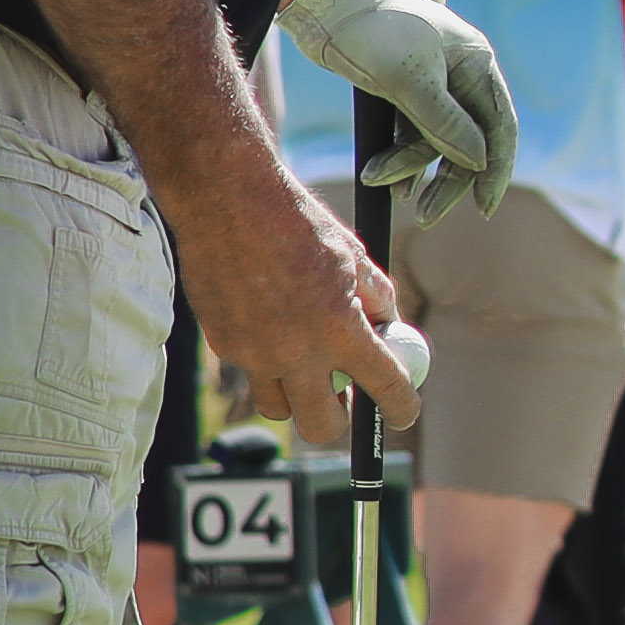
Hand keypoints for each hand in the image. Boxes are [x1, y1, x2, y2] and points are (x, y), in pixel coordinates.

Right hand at [183, 167, 422, 431]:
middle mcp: (295, 352)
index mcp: (339, 329)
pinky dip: (266, 361)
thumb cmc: (297, 222)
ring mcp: (253, 354)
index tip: (401, 414)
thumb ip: (377, 302)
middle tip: (346, 396)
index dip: (401, 408)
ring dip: (297, 397)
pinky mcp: (222, 345)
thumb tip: (391, 334)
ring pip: (279, 409)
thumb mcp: (353, 257)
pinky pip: (251, 372)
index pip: (386, 387)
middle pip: (323, 426)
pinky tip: (268, 322)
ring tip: (304, 364)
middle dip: (341, 418)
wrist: (225, 199)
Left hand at [283, 0, 518, 221]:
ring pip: (434, 140)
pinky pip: (410, 133)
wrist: (324, 1)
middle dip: (446, 178)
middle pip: (466, 141)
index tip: (483, 207)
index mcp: (476, 64)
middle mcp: (461, 75)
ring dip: (409, 166)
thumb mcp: (410, 81)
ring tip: (380, 183)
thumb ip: (446, 124)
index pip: (499, 127)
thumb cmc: (373, 31)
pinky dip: (398, 155)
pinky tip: (381, 176)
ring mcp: (431, 84)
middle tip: (427, 214)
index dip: (495, 170)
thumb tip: (480, 162)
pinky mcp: (402, 91)